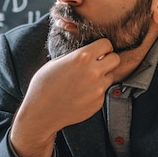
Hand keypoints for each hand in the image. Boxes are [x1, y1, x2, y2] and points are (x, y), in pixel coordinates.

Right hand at [10, 38, 119, 156]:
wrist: (42, 112)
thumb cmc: (44, 85)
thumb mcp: (57, 61)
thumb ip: (76, 55)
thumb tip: (88, 51)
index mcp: (82, 57)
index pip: (107, 44)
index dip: (102, 47)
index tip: (97, 51)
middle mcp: (94, 72)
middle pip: (116, 59)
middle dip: (108, 59)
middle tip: (98, 63)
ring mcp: (98, 89)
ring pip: (111, 76)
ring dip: (103, 76)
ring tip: (86, 80)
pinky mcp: (99, 102)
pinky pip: (104, 91)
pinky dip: (97, 90)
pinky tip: (83, 93)